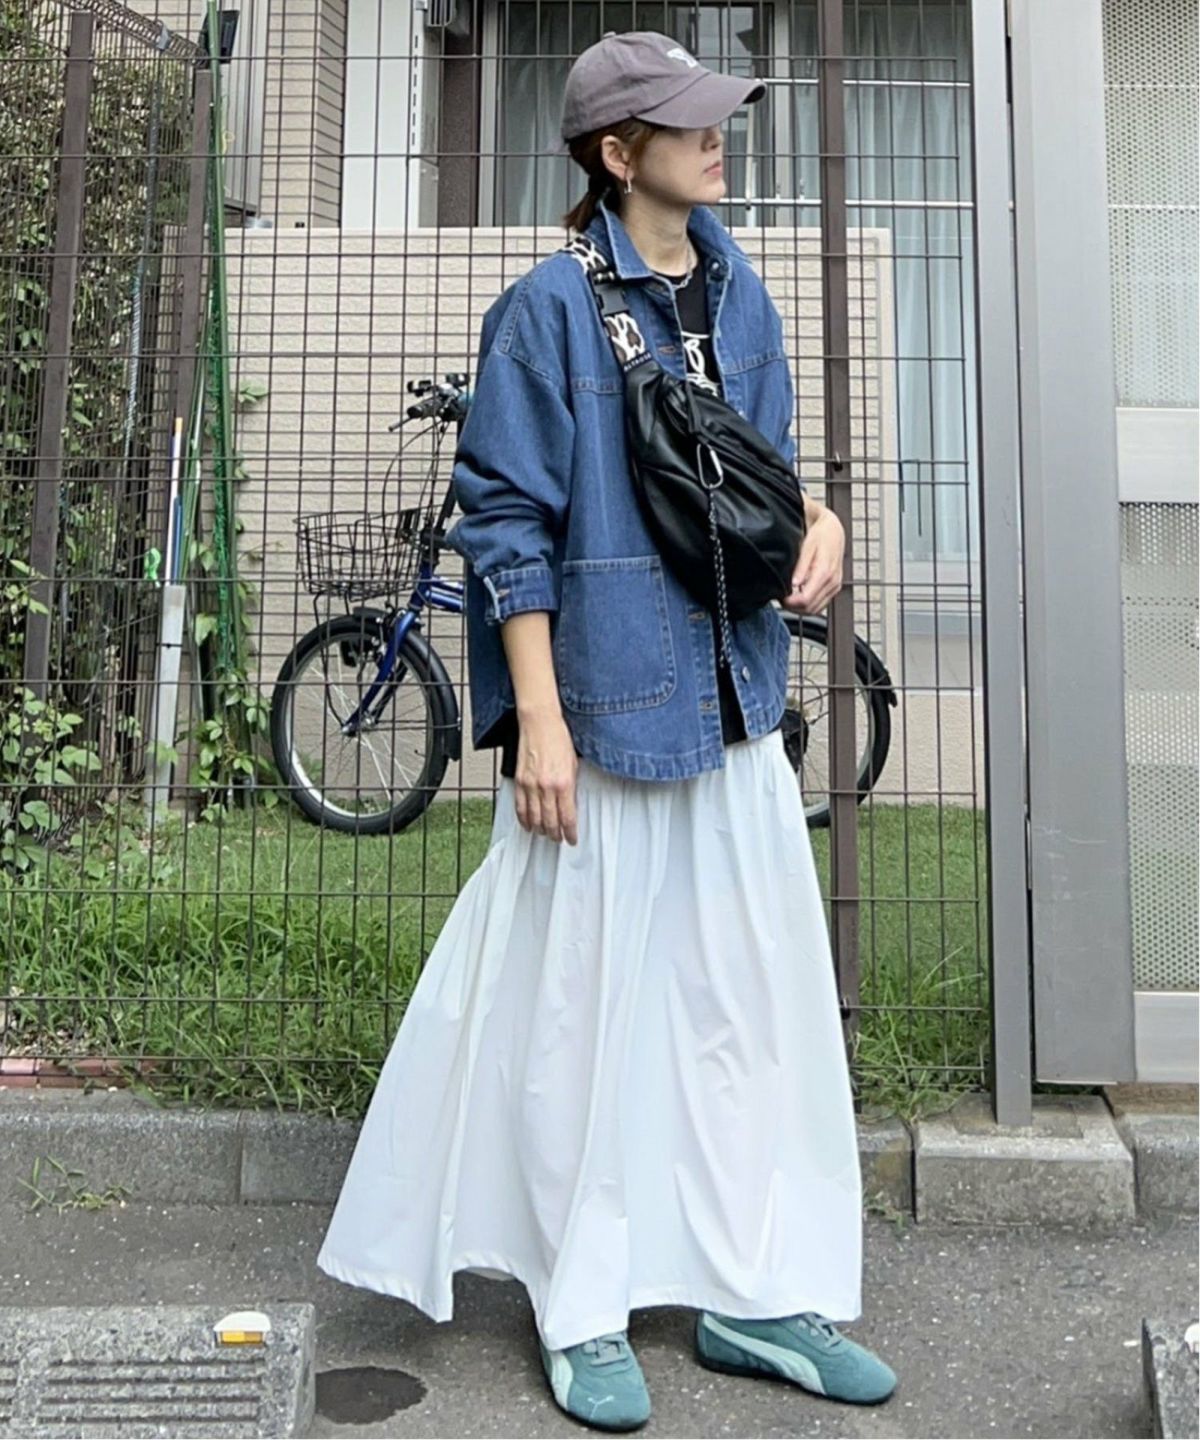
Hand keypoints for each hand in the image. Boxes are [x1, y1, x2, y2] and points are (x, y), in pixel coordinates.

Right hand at [513, 709, 578, 844]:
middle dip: (555, 834)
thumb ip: (571, 787)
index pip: (567, 817)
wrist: (540, 725)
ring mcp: (531, 785)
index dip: (570, 832)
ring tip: (545, 833)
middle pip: (550, 822)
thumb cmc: (558, 740)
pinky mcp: (520, 781)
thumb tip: (570, 805)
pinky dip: (524, 819)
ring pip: (534, 818)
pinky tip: (528, 824)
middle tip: (558, 838)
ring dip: (540, 830)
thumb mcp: (574, 766)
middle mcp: (546, 787)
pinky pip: (520, 807)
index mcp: (564, 784)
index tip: (571, 838)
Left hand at [781, 509, 844, 613]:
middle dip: (793, 607)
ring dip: (800, 608)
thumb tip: (794, 584)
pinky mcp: (834, 588)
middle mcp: (833, 582)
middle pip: (810, 608)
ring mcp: (835, 586)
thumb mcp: (807, 546)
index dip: (790, 603)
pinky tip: (798, 595)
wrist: (834, 530)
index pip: (806, 599)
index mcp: (825, 572)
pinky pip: (821, 605)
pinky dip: (809, 605)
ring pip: (816, 609)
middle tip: (781, 597)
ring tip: (788, 596)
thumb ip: (801, 567)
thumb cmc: (820, 535)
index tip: (780, 597)